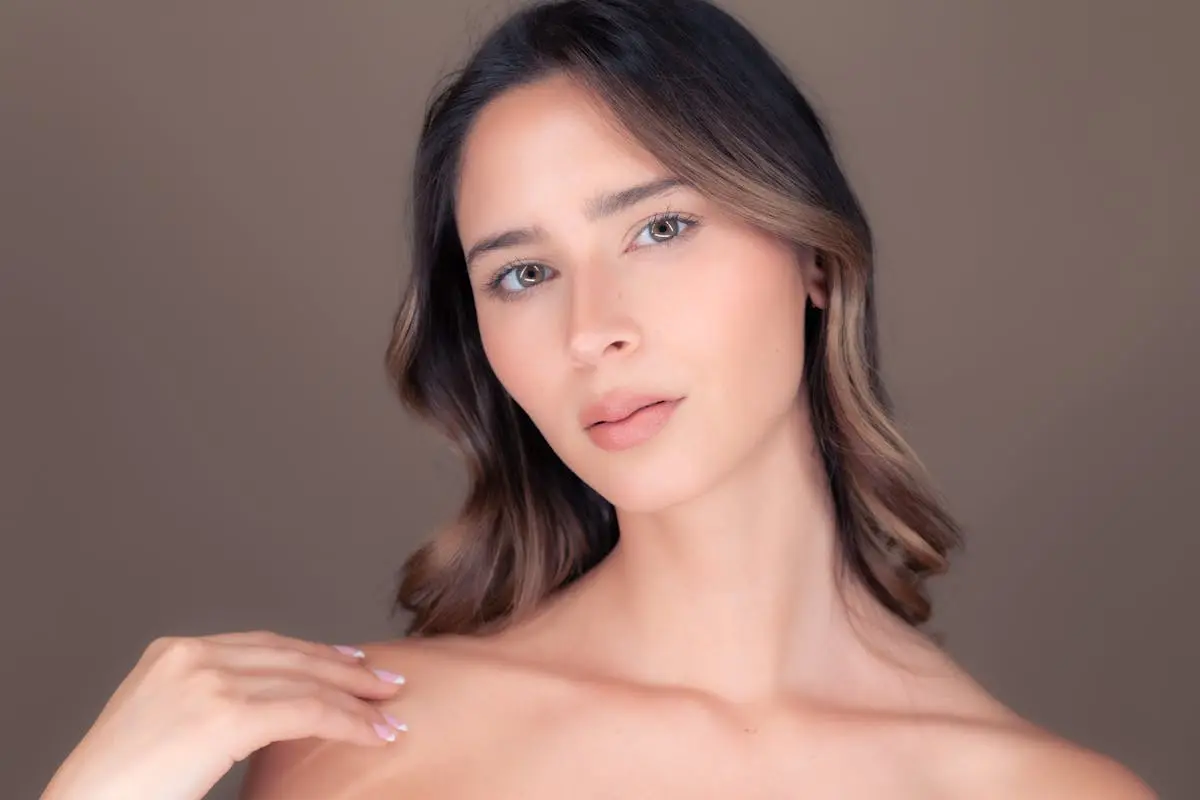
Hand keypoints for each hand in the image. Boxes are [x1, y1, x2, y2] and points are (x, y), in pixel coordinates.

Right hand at [39, 630, 406, 799]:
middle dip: (345, 669)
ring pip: (305, 682)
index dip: (315, 653)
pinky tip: (373, 733)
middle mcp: (191, 657)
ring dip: (355, 698)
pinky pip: (306, 712)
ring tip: (389, 709)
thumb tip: (267, 711)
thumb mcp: (163, 724)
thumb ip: (209, 704)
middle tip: (383, 680)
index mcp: (173, 653)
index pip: (264, 644)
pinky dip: (347, 723)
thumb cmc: (119, 786)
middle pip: (290, 656)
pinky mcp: (224, 716)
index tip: (350, 662)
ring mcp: (208, 681)